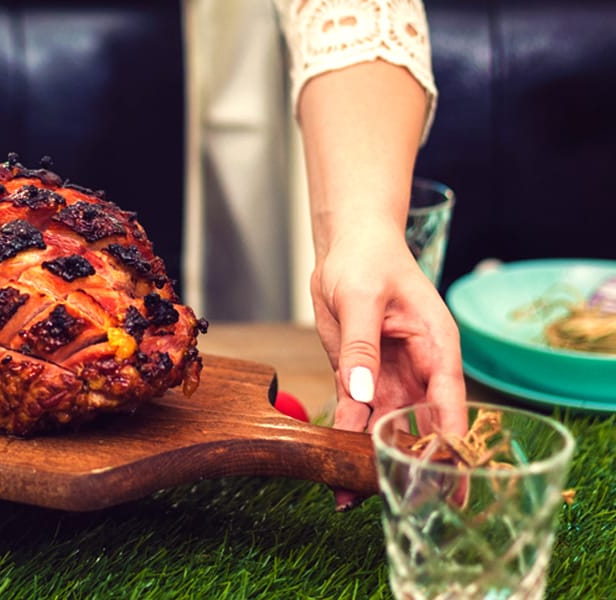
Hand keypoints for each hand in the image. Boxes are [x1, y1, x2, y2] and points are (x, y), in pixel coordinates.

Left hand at [310, 220, 467, 508]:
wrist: (346, 245)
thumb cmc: (366, 259)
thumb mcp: (360, 298)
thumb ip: (361, 348)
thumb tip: (362, 394)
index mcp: (436, 345)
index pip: (449, 399)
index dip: (450, 440)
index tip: (450, 478)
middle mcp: (420, 367)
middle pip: (422, 424)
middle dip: (413, 462)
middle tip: (401, 502)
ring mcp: (391, 375)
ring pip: (388, 426)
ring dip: (373, 459)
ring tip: (351, 495)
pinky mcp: (362, 377)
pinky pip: (358, 414)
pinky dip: (349, 439)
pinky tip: (336, 467)